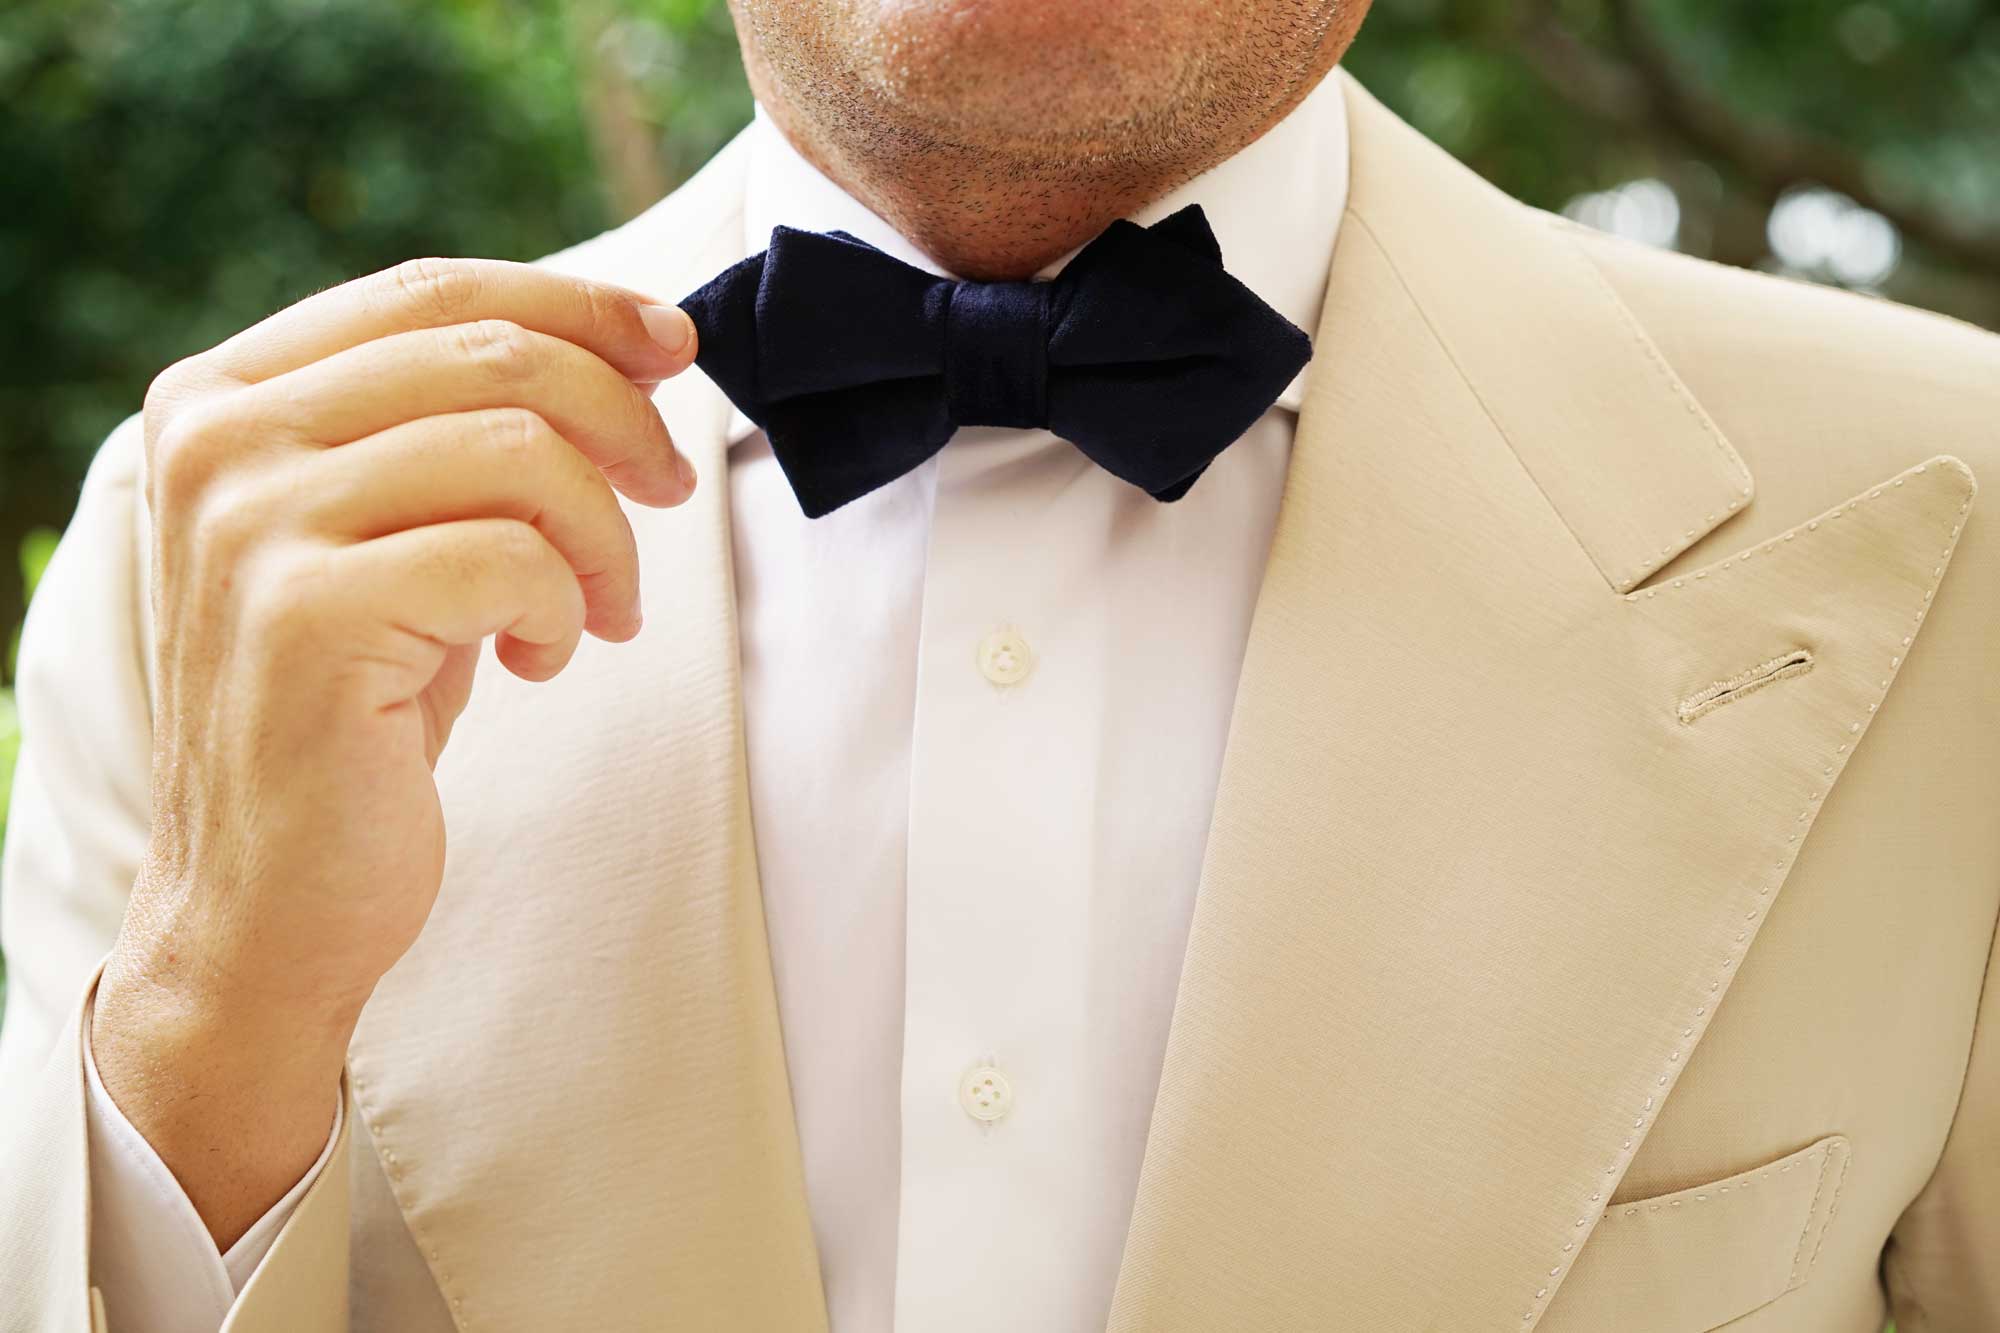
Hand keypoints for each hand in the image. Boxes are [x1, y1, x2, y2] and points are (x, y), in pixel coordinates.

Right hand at [89, 257, 699, 1246]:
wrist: (269, 900)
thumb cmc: (357, 710)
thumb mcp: (402, 536)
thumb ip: (470, 431)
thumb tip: (636, 341)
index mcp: (224, 396)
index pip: (432, 291)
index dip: (577, 305)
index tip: (675, 346)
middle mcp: (217, 441)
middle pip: (490, 355)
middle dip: (621, 419)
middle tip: (670, 490)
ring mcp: (248, 525)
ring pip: (519, 450)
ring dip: (604, 535)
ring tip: (600, 610)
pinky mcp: (305, 616)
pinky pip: (513, 556)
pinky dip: (564, 604)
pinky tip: (542, 659)